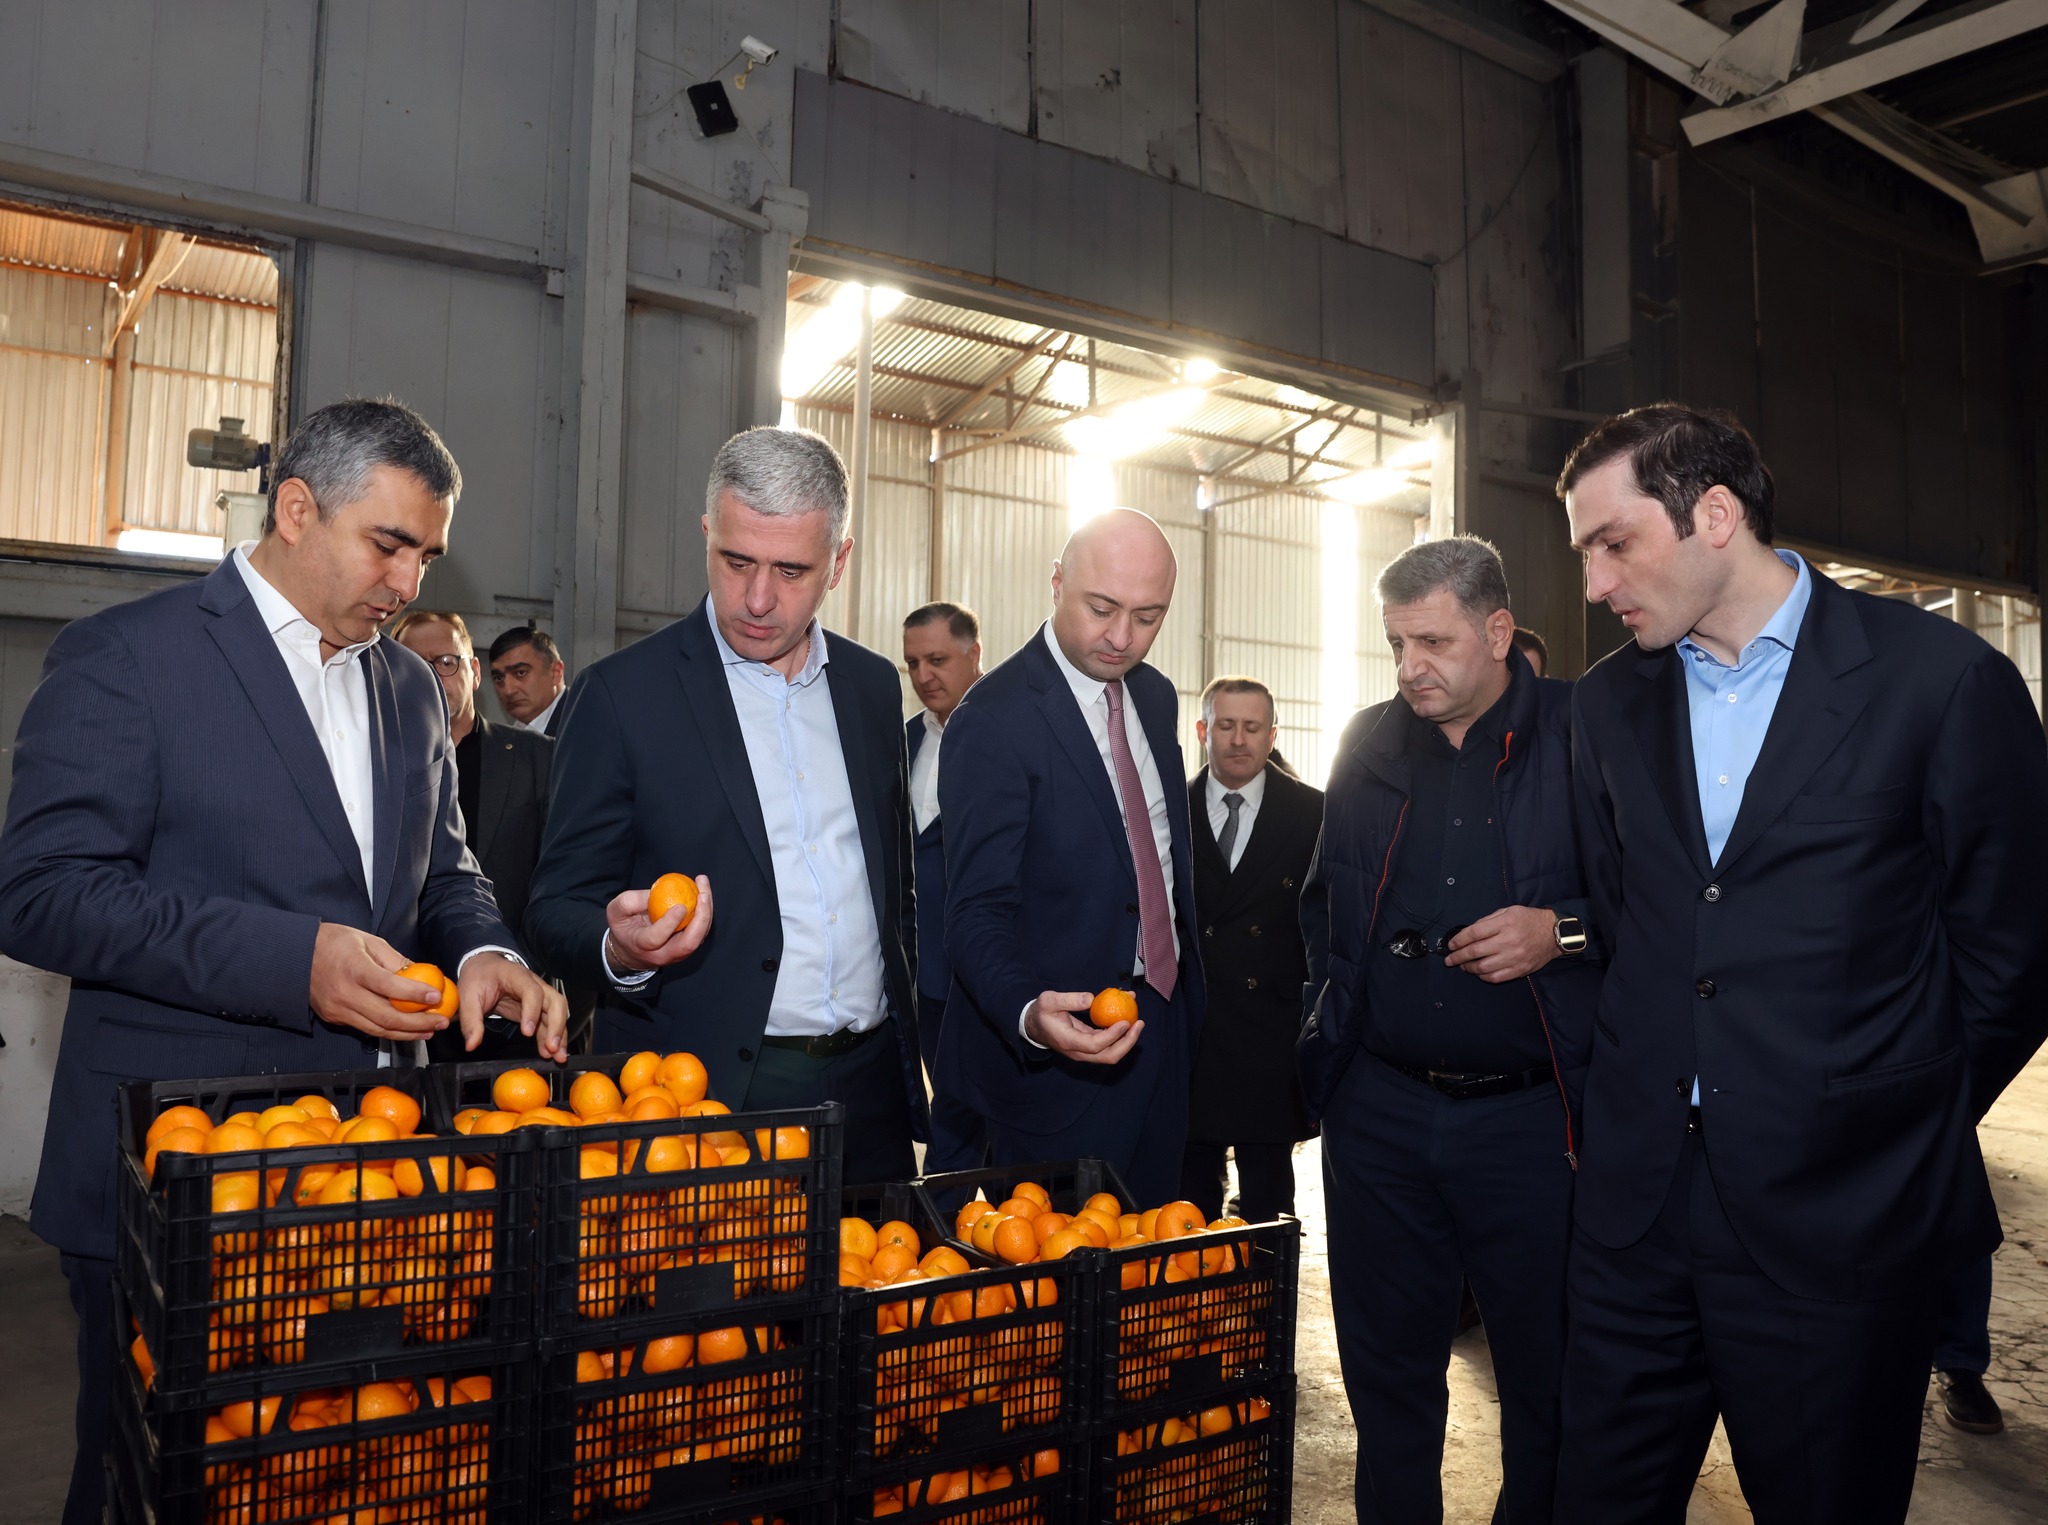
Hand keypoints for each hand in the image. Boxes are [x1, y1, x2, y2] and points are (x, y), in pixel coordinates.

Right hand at [310, 924, 450, 1040]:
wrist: (295, 955)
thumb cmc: (334, 942)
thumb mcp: (368, 941)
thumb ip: (394, 960)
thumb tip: (422, 976)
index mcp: (355, 969)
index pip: (389, 986)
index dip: (415, 995)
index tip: (436, 997)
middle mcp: (345, 993)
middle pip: (386, 1017)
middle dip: (418, 1023)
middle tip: (440, 1022)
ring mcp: (337, 1009)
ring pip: (377, 1030)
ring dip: (407, 1033)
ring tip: (429, 1030)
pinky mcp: (333, 1018)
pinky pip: (365, 1029)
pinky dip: (389, 1031)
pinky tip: (406, 1029)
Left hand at [457, 952, 569, 1061]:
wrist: (483, 968)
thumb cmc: (478, 978)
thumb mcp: (467, 996)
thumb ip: (470, 1021)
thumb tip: (472, 1045)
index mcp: (516, 976)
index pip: (532, 991)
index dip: (532, 1011)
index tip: (527, 1032)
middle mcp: (534, 984)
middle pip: (555, 1001)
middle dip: (556, 1025)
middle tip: (551, 1047)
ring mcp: (539, 996)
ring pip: (558, 1012)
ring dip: (560, 1034)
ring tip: (558, 1055)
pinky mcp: (538, 1008)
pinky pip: (550, 1022)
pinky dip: (553, 1037)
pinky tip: (551, 1053)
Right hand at [604, 876, 714, 973]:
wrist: (630, 949)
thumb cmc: (623, 926)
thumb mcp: (617, 910)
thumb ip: (633, 901)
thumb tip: (656, 891)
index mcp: (641, 946)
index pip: (656, 939)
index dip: (669, 923)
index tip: (681, 906)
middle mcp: (663, 954)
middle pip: (688, 944)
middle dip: (701, 919)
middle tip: (703, 894)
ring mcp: (677, 953)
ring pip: (699, 936)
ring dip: (706, 911)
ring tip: (703, 884)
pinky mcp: (687, 946)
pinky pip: (701, 929)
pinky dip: (705, 911)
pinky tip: (702, 890)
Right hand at [1023, 990, 1143, 1064]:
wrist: (1033, 1026)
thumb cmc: (1041, 1012)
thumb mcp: (1049, 1001)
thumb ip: (1069, 1000)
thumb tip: (1092, 998)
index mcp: (1068, 1041)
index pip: (1095, 1045)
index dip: (1112, 1035)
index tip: (1125, 1021)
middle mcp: (1078, 1052)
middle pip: (1108, 1056)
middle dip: (1127, 1042)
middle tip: (1139, 1024)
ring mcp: (1084, 1052)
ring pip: (1111, 1054)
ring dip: (1127, 1040)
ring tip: (1138, 1022)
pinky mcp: (1089, 1047)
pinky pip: (1108, 1045)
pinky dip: (1120, 1035)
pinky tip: (1126, 1018)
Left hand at [1444, 907, 1558, 982]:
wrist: (1554, 934)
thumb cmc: (1529, 920)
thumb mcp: (1508, 911)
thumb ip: (1487, 921)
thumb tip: (1467, 933)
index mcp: (1505, 923)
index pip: (1474, 933)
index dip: (1459, 940)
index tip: (1451, 944)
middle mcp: (1509, 941)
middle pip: (1476, 951)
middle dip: (1458, 957)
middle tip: (1449, 960)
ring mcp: (1514, 957)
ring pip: (1484, 968)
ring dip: (1469, 968)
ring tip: (1463, 966)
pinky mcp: (1520, 970)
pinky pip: (1496, 977)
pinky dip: (1483, 977)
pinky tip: (1479, 973)